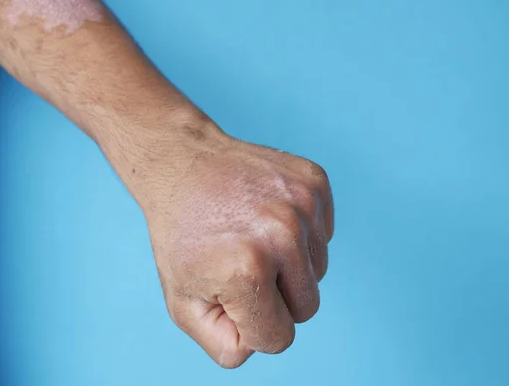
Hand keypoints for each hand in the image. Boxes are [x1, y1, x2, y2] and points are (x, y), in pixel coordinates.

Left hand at [134, 123, 333, 367]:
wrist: (183, 164)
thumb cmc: (182, 237)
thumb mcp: (183, 303)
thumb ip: (225, 345)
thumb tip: (262, 343)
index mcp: (247, 271)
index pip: (280, 338)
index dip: (255, 324)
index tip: (232, 294)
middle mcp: (283, 235)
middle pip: (307, 307)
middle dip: (277, 297)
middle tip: (244, 264)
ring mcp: (302, 204)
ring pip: (319, 271)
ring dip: (291, 264)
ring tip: (254, 236)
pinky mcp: (315, 183)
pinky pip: (325, 236)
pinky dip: (303, 235)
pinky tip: (269, 216)